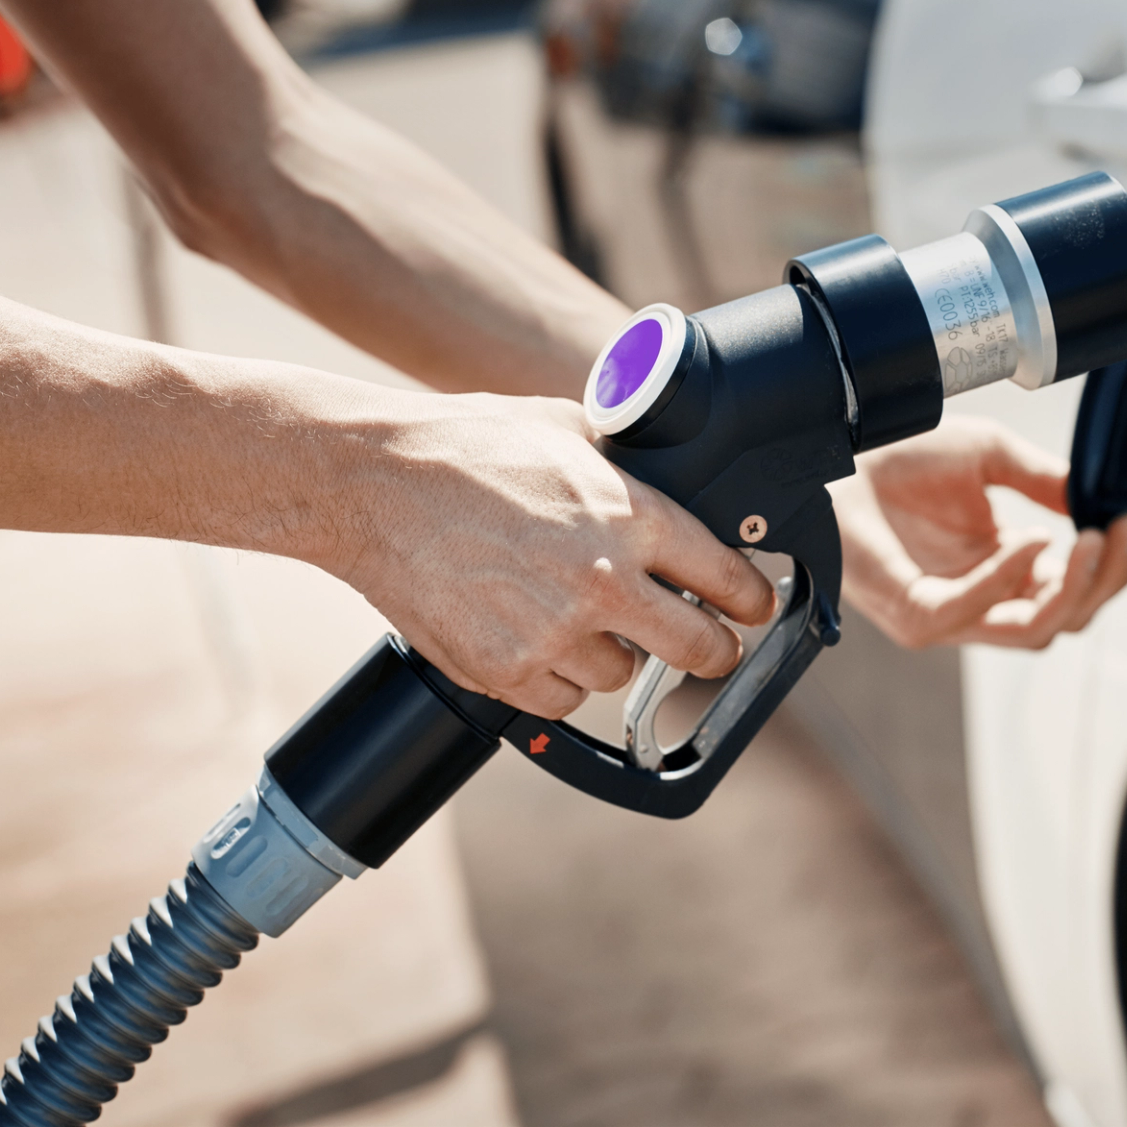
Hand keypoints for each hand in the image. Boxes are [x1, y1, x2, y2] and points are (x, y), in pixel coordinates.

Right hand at [325, 393, 775, 717]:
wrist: (372, 482)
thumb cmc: (466, 444)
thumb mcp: (566, 427)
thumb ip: (626, 463)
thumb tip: (670, 473)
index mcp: (630, 516)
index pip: (727, 577)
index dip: (752, 598)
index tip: (754, 607)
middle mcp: (602, 580)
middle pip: (699, 649)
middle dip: (714, 650)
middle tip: (711, 644)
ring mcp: (552, 632)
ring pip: (621, 676)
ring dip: (612, 653)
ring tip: (573, 613)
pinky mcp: (503, 670)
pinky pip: (560, 699)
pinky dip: (554, 679)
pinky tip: (531, 635)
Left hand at [831, 415, 1126, 649]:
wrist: (837, 449)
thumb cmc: (901, 454)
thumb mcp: (991, 456)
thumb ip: (1044, 480)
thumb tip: (1095, 501)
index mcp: (998, 569)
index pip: (1070, 591)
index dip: (1109, 564)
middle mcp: (977, 600)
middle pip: (1064, 619)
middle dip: (1104, 580)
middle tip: (1124, 531)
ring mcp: (946, 614)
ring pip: (1031, 629)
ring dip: (1071, 588)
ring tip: (1088, 537)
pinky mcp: (913, 614)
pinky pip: (972, 612)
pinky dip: (1007, 580)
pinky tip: (1031, 541)